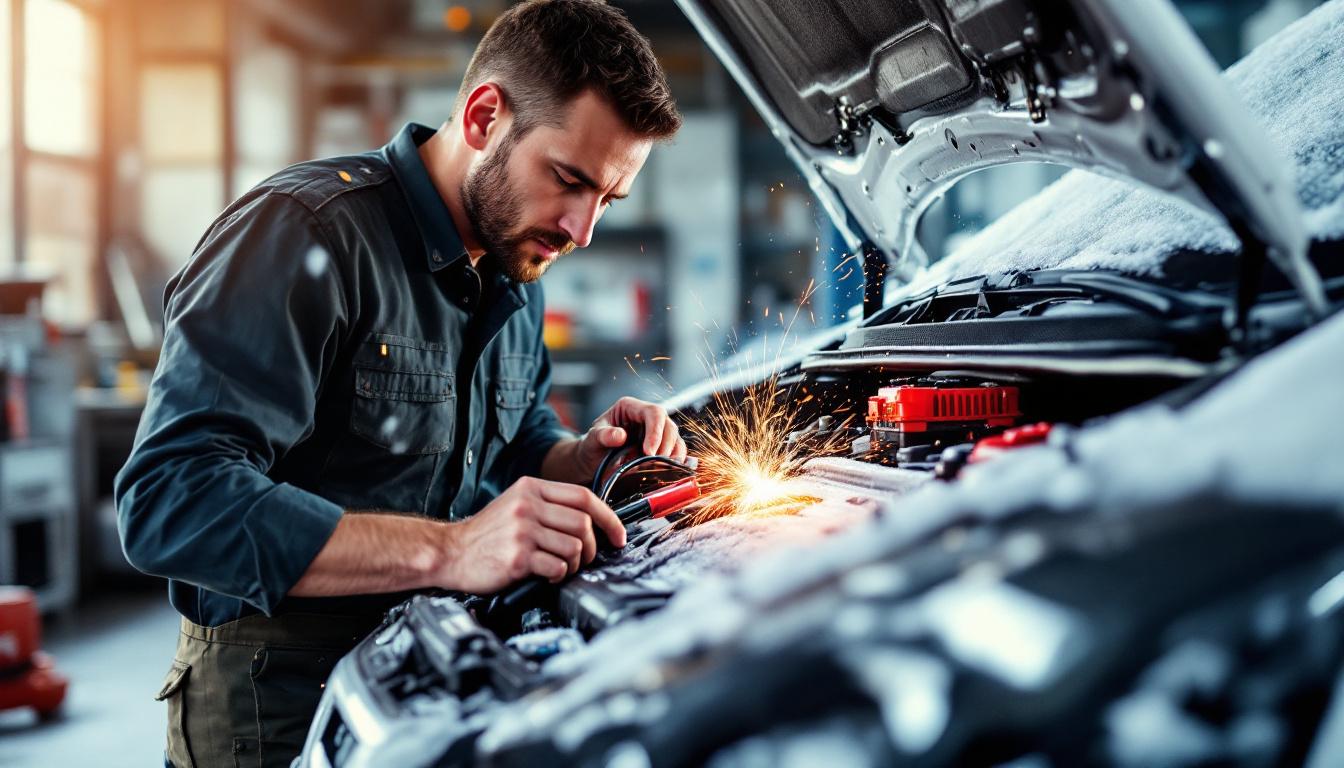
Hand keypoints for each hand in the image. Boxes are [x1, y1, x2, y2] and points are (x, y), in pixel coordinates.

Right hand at [440, 476, 625, 593]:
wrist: (449, 552)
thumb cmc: (487, 534)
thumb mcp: (516, 505)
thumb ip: (549, 506)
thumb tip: (592, 521)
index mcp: (531, 488)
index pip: (584, 497)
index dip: (609, 517)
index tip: (618, 535)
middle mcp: (528, 505)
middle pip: (584, 523)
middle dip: (592, 547)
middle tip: (583, 559)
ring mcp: (523, 530)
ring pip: (574, 547)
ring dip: (574, 564)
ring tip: (560, 567)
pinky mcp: (518, 557)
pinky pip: (557, 567)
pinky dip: (558, 575)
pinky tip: (545, 575)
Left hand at [576, 396, 687, 479]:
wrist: (592, 461)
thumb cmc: (592, 446)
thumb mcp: (592, 440)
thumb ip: (603, 436)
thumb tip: (620, 435)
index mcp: (630, 407)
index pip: (653, 412)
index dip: (655, 432)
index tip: (649, 452)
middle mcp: (646, 417)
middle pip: (668, 425)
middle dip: (665, 446)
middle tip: (653, 463)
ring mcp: (655, 432)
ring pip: (675, 439)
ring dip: (672, 455)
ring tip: (660, 468)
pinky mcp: (660, 447)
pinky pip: (676, 452)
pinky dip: (675, 462)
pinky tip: (668, 470)